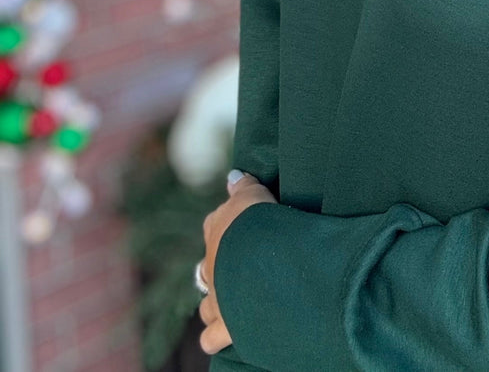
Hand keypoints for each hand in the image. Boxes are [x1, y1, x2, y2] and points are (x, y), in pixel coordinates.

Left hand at [198, 171, 277, 355]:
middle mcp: (211, 263)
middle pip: (208, 266)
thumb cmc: (257, 222)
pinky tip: (225, 333)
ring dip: (216, 304)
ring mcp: (216, 295)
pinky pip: (211, 336)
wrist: (259, 257)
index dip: (228, 225)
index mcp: (216, 228)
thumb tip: (233, 174)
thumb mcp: (252, 194)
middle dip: (220, 269)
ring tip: (234, 303)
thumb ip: (243, 185)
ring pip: (206, 304)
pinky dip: (215, 336)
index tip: (244, 226)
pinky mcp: (225, 324)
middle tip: (242, 268)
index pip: (215, 223)